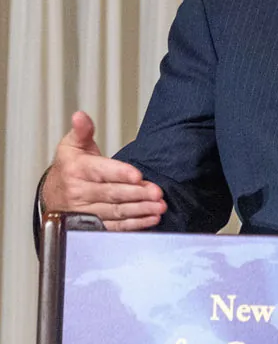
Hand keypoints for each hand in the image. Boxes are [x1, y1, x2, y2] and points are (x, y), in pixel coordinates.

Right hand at [42, 111, 165, 230]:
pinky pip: (116, 227)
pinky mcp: (92, 226)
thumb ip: (83, 131)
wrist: (53, 194)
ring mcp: (86, 212)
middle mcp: (80, 192)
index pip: (101, 171)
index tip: (138, 175)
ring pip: (116, 212)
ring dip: (140, 210)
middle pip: (112, 194)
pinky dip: (135, 225)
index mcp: (76, 170)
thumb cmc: (69, 167)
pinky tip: (151, 219)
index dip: (120, 174)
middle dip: (137, 194)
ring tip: (159, 206)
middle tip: (157, 193)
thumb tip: (81, 116)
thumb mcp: (72, 145)